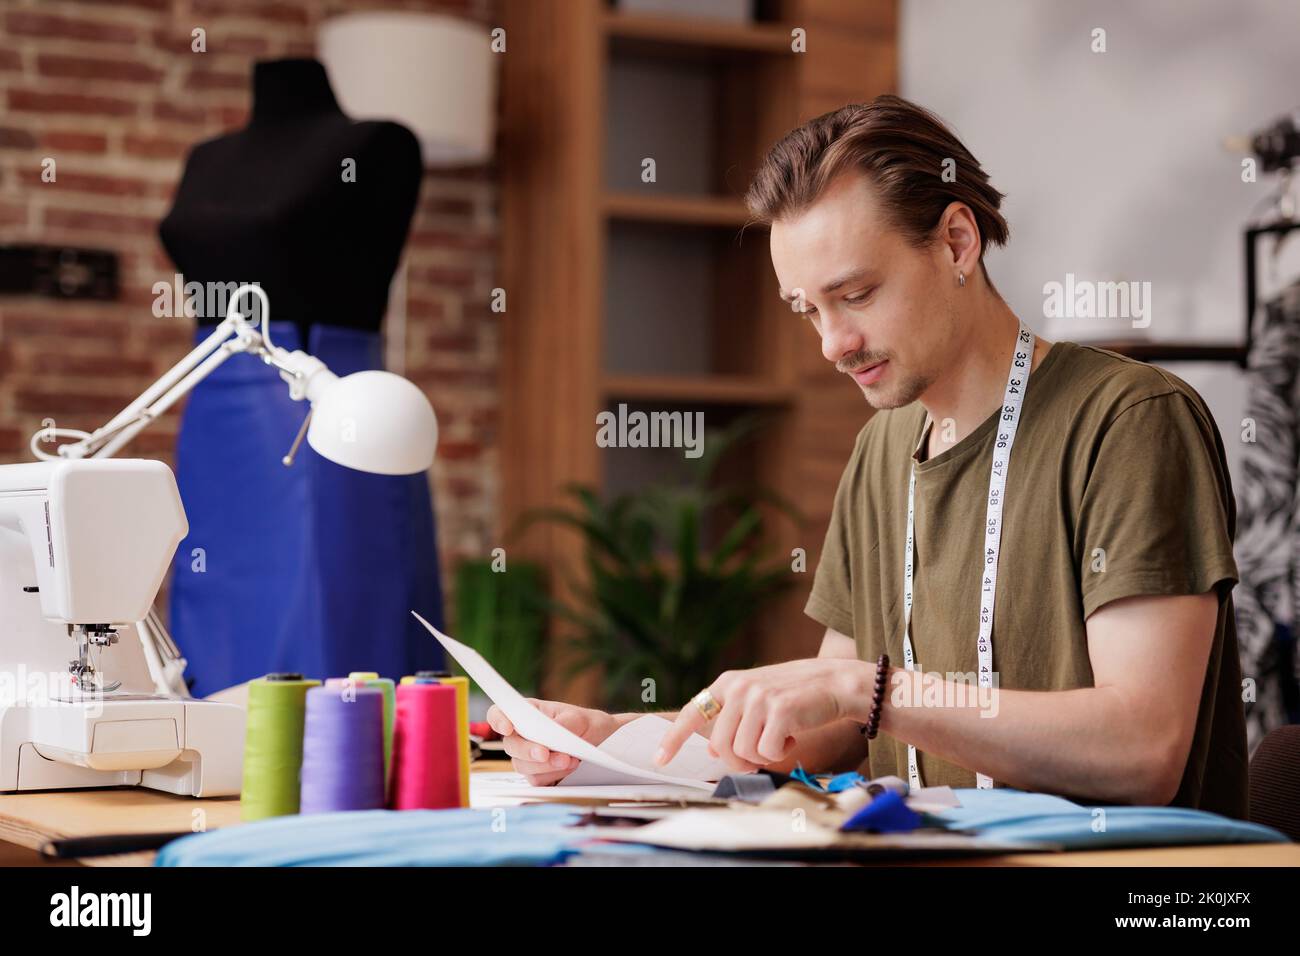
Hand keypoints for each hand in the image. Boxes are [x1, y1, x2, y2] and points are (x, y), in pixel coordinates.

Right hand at [485, 699, 620, 785]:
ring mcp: (528, 757)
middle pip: (510, 745)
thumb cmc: (588, 725)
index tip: (508, 727)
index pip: (499, 713)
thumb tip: (553, 733)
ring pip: (523, 766)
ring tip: (570, 759)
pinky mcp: (538, 775)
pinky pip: (536, 780)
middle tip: (546, 753)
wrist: (604, 744)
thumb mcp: (581, 718)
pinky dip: (553, 775)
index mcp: (528, 713)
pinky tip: (569, 767)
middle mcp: (523, 735)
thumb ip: (565, 723)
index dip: (498, 720)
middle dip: (528, 750)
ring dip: (546, 765)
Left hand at [654, 659, 873, 772]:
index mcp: (728, 683)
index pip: (693, 712)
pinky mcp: (779, 710)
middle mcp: (739, 687)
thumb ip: (732, 718)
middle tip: (758, 755)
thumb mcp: (757, 698)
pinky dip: (780, 752)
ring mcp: (758, 697)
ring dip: (761, 756)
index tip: (659, 760)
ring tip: (779, 738)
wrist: (836, 683)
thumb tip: (710, 749)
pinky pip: (767, 752)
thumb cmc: (796, 696)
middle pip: (720, 746)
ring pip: (742, 752)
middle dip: (738, 760)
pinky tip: (791, 736)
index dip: (673, 739)